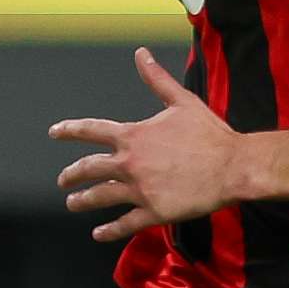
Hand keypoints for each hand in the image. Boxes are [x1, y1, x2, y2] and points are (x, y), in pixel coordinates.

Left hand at [54, 49, 241, 240]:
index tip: (54, 132)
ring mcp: (139, 189)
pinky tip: (98, 233)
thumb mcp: (182, 101)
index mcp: (133, 136)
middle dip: (71, 175)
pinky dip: (108, 230)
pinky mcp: (153, 211)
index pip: (91, 131)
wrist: (234, 166)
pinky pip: (124, 223)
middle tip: (62, 180)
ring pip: (99, 197)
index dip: (69, 130)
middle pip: (88, 168)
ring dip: (82, 201)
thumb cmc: (211, 134)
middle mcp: (130, 163)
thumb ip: (156, 79)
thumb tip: (141, 54)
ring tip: (72, 203)